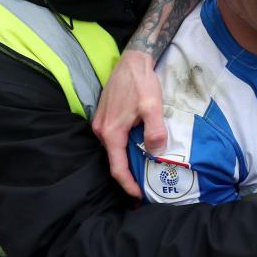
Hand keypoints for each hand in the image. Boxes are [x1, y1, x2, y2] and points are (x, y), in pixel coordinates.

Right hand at [91, 49, 165, 198]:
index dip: (128, 185)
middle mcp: (101, 131)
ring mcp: (101, 124)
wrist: (133, 61)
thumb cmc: (141, 82)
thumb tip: (156, 152)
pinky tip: (138, 150)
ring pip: (114, 150)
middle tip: (145, 187)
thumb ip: (154, 130)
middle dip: (129, 176)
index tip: (139, 196)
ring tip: (144, 172)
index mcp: (111, 132)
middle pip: (114, 161)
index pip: (117, 167)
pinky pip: (114, 140)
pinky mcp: (105, 118)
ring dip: (127, 162)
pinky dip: (125, 149)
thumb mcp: (152, 106)